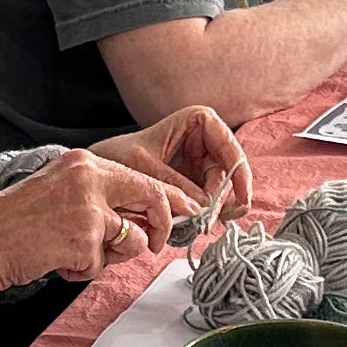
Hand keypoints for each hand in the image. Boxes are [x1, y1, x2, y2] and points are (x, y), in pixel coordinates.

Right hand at [0, 147, 187, 292]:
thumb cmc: (13, 225)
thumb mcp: (59, 194)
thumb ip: (98, 200)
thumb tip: (141, 222)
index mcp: (83, 163)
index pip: (140, 176)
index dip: (168, 197)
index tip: (188, 210)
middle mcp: (89, 178)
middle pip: (152, 198)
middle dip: (162, 225)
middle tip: (155, 244)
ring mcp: (88, 208)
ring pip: (131, 240)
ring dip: (108, 256)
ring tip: (72, 252)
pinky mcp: (83, 239)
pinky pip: (101, 265)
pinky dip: (81, 271)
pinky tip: (56, 261)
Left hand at [117, 107, 252, 220]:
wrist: (105, 172)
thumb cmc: (120, 156)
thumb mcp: (144, 167)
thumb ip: (174, 183)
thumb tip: (203, 207)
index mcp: (198, 121)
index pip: (228, 143)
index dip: (239, 170)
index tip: (241, 197)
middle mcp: (207, 141)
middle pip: (230, 172)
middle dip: (222, 198)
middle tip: (206, 221)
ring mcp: (205, 164)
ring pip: (225, 190)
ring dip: (216, 210)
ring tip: (198, 225)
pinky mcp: (200, 184)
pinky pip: (215, 201)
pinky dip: (210, 215)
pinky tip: (200, 225)